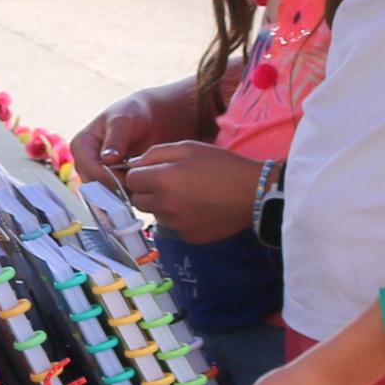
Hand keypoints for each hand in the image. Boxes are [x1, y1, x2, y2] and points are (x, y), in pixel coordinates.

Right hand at [68, 89, 184, 191]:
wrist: (149, 119)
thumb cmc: (134, 114)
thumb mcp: (124, 121)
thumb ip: (116, 139)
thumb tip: (107, 159)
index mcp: (81, 145)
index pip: (90, 169)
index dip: (110, 177)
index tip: (131, 177)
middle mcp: (84, 162)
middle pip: (95, 185)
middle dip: (117, 187)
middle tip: (139, 184)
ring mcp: (96, 174)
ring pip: (105, 194)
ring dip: (124, 193)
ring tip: (143, 185)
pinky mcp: (109, 182)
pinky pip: (115, 197)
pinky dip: (129, 195)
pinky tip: (142, 187)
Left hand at [122, 141, 269, 243]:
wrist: (253, 194)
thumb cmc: (222, 165)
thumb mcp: (188, 147)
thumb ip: (156, 154)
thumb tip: (134, 165)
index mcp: (163, 181)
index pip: (131, 180)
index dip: (139, 173)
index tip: (152, 170)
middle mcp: (165, 206)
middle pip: (138, 200)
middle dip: (147, 190)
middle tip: (168, 182)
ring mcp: (177, 225)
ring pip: (155, 214)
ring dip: (162, 204)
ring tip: (186, 194)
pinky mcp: (188, 237)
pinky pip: (173, 226)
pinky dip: (178, 217)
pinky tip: (197, 207)